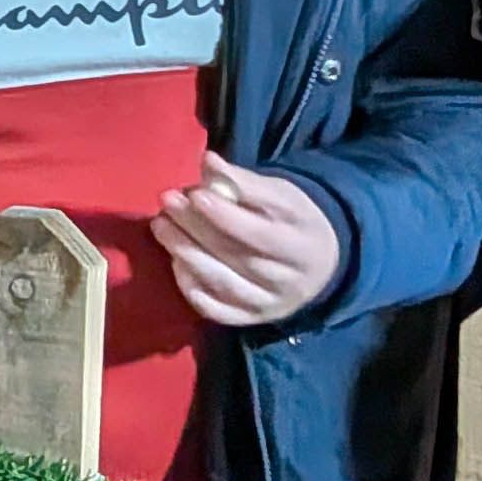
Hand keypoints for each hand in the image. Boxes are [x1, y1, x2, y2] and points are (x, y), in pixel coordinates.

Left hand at [149, 153, 341, 327]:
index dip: (224, 215)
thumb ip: (244, 182)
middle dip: (195, 228)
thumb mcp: (280, 195)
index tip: (195, 194)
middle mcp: (288, 280)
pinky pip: (216, 310)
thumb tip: (208, 162)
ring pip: (222, 282)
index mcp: (302, 244)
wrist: (320, 264)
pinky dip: (191, 287)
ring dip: (185, 253)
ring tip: (161, 226)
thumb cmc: (292, 221)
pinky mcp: (251, 319)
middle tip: (167, 202)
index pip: (259, 233)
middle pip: (236, 256)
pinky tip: (175, 262)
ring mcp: (269, 304)